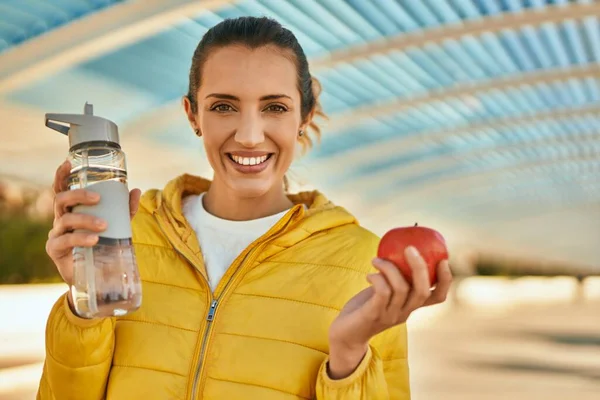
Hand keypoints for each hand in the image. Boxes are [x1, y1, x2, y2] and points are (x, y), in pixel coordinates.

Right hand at [45, 160, 140, 304]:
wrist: (96, 277)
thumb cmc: (103, 246)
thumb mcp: (117, 226)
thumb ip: (125, 210)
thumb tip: (135, 191)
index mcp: (72, 210)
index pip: (62, 189)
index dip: (62, 175)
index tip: (68, 163)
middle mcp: (61, 219)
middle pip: (61, 199)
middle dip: (78, 195)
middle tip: (97, 198)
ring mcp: (56, 234)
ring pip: (66, 220)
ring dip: (86, 219)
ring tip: (104, 226)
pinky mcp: (55, 250)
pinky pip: (65, 241)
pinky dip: (81, 238)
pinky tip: (94, 240)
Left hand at [327, 246, 451, 378]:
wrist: (346, 335)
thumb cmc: (365, 308)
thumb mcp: (383, 293)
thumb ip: (392, 279)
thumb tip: (396, 250)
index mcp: (411, 306)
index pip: (437, 297)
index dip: (445, 279)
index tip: (443, 260)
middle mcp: (404, 312)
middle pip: (421, 291)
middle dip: (419, 266)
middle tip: (409, 248)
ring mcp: (390, 315)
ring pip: (400, 288)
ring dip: (389, 268)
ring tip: (377, 260)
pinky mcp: (374, 315)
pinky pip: (382, 292)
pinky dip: (378, 278)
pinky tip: (369, 274)